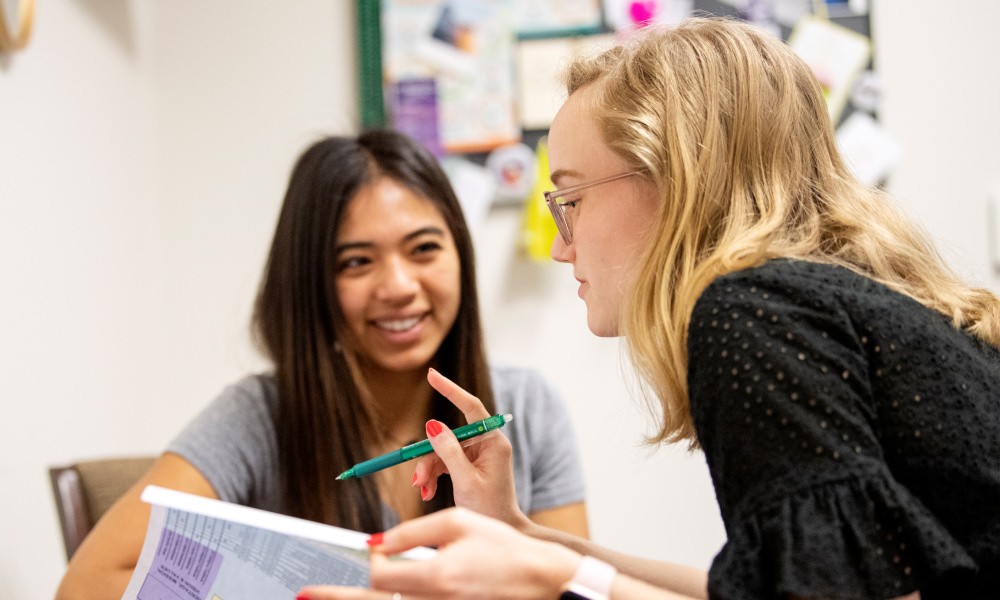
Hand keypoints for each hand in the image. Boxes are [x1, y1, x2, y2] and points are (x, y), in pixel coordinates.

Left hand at [298, 508, 580, 599]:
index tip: (380, 548)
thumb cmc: (501, 547)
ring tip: (321, 599)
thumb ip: (413, 531)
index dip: (373, 559)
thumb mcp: (458, 523)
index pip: (379, 576)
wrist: (539, 581)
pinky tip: (370, 596)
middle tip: (303, 595)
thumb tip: (373, 543)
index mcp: (437, 579)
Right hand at [413, 369, 527, 527]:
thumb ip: (448, 451)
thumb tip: (433, 424)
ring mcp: (477, 454)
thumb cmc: (490, 508)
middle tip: (417, 479)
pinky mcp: (469, 465)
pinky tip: (427, 492)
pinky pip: (444, 461)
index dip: (450, 389)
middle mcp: (486, 443)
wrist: (501, 530)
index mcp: (493, 441)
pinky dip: (433, 475)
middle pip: (448, 436)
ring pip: (442, 450)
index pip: (471, 406)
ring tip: (423, 491)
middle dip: (429, 457)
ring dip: (428, 470)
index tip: (431, 374)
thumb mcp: (465, 480)